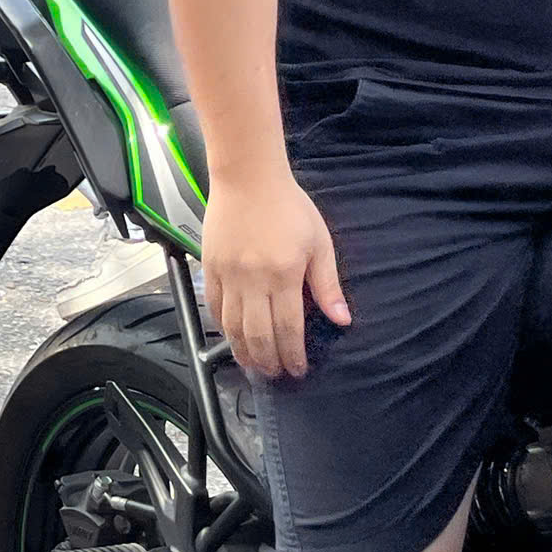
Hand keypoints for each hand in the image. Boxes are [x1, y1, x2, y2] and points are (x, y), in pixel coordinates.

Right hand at [201, 168, 349, 379]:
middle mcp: (253, 279)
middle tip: (275, 374)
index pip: (288, 328)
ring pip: (231, 325)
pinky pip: (213, 305)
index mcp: (284, 275)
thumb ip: (327, 284)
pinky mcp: (209, 265)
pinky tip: (231, 336)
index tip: (298, 370)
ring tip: (253, 365)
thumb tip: (342, 320)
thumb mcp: (319, 242)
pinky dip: (222, 325)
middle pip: (258, 333)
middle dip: (268, 360)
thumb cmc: (289, 206)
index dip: (294, 354)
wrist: (247, 177)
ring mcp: (227, 274)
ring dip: (242, 350)